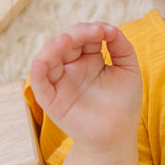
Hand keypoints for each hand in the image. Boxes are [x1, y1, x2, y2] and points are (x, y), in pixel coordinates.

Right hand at [29, 22, 142, 150]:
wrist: (118, 136)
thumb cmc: (124, 104)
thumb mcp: (128, 70)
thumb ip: (121, 47)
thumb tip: (111, 28)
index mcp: (89, 58)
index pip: (84, 36)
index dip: (93, 29)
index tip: (108, 31)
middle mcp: (72, 68)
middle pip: (65, 42)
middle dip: (77, 33)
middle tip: (93, 32)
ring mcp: (60, 83)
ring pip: (48, 59)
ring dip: (54, 47)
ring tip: (65, 40)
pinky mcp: (52, 101)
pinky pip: (40, 85)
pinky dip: (37, 73)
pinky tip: (41, 63)